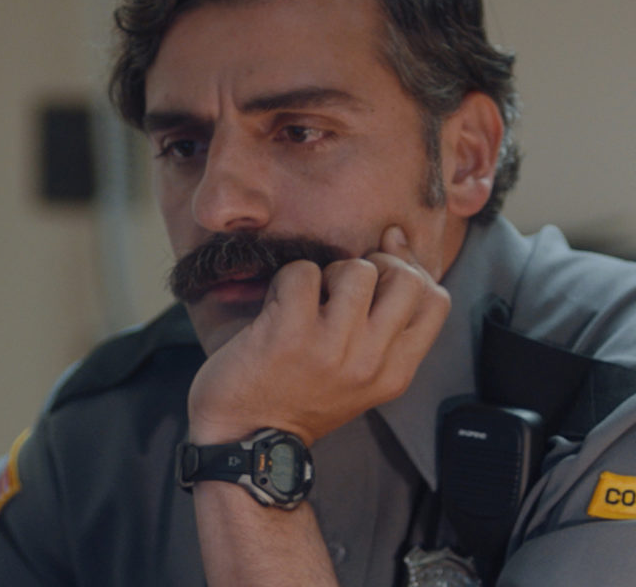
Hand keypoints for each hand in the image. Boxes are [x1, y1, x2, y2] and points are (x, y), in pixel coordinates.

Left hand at [186, 226, 449, 445]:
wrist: (246, 440)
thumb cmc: (298, 398)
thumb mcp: (357, 377)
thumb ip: (382, 324)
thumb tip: (394, 242)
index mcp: (394, 374)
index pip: (436, 300)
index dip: (412, 270)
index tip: (382, 266)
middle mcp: (370, 361)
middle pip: (405, 279)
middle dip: (373, 266)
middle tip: (340, 284)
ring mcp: (331, 348)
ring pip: (356, 269)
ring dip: (328, 271)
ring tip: (308, 298)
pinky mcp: (289, 334)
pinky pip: (302, 273)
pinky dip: (288, 279)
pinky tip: (277, 304)